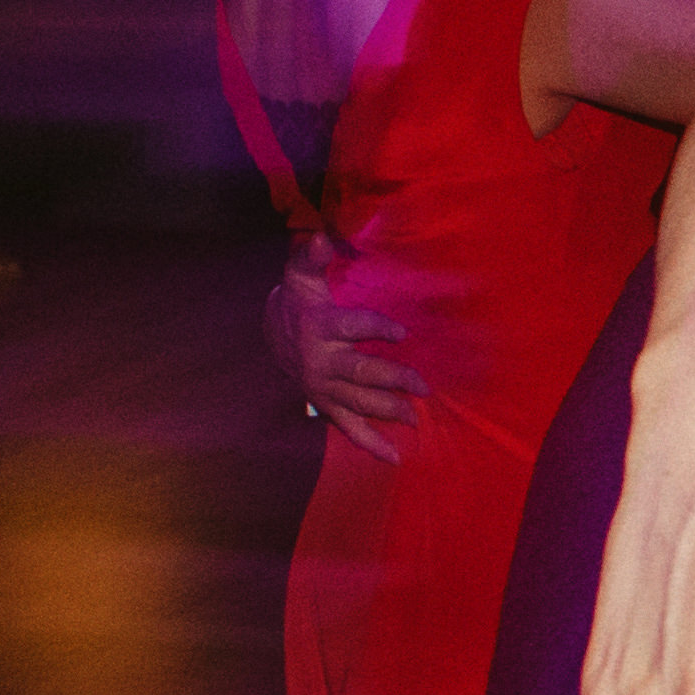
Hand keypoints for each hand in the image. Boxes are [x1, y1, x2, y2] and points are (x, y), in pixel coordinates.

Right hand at [268, 238, 422, 463]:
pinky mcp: (326, 406)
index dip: (375, 328)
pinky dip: (371, 444)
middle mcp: (320, 361)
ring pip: (357, 403)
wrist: (271, 332)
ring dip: (387, 412)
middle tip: (423, 386)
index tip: (402, 332)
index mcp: (319, 326)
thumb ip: (311, 256)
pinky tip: (395, 457)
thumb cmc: (299, 299)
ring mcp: (323, 388)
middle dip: (391, 379)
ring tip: (416, 419)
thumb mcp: (301, 274)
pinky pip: (348, 428)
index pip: (351, 327)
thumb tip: (320, 237)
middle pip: (359, 372)